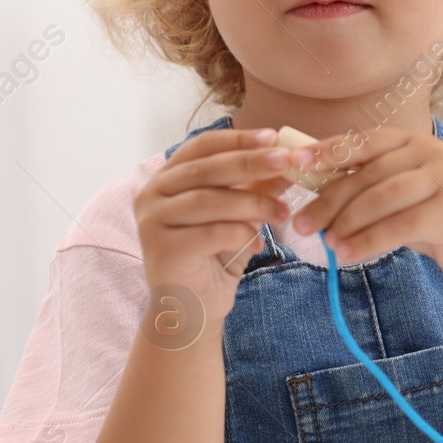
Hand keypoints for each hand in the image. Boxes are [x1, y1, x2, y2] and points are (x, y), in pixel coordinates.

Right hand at [135, 127, 302, 327]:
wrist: (192, 307)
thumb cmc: (215, 255)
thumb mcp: (239, 214)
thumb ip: (256, 187)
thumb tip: (290, 160)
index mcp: (167, 177)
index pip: (202, 146)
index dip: (239, 138)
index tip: (275, 136)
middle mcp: (152, 194)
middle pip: (208, 169)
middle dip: (253, 163)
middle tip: (289, 162)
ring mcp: (152, 222)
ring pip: (211, 200)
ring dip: (255, 204)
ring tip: (283, 213)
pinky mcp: (162, 250)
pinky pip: (210, 233)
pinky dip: (241, 234)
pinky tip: (257, 241)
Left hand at [290, 126, 442, 281]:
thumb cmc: (440, 219)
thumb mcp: (403, 196)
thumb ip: (369, 188)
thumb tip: (313, 190)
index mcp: (416, 142)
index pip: (363, 142)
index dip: (326, 151)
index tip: (293, 163)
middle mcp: (431, 153)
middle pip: (367, 174)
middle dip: (329, 200)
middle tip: (302, 223)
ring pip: (379, 198)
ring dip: (346, 224)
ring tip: (326, 244)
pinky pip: (397, 226)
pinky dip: (367, 242)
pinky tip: (347, 255)